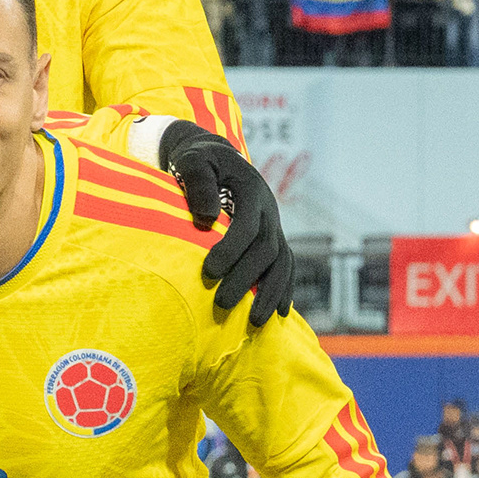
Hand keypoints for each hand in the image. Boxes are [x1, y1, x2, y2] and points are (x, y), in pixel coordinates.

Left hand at [156, 118, 295, 320]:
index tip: (208, 272)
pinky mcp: (272, 237)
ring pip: (282, 262)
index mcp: (251, 191)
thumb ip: (198, 184)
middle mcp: (268, 210)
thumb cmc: (197, 160)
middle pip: (266, 249)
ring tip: (256, 322)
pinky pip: (285, 265)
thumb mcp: (193, 162)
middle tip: (222, 304)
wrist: (214, 156)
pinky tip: (278, 312)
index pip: (247, 225)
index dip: (231, 249)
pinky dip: (284, 288)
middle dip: (246, 278)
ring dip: (271, 292)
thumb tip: (207, 217)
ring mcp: (273, 225)